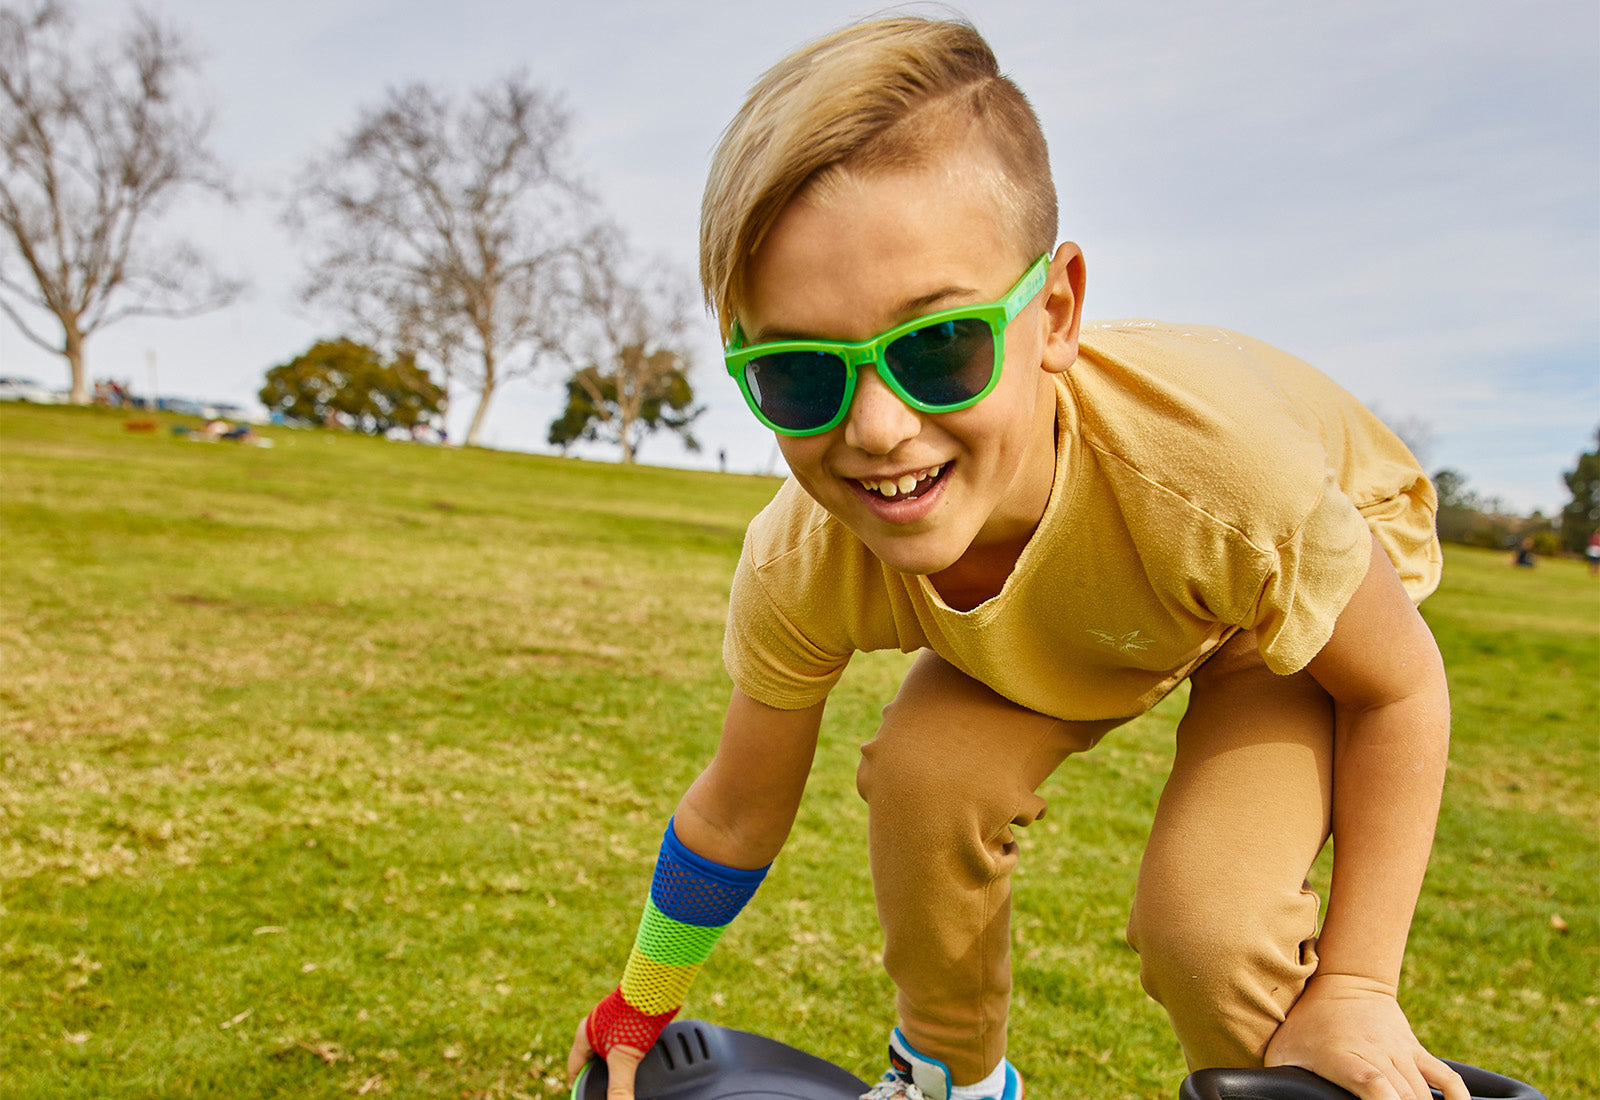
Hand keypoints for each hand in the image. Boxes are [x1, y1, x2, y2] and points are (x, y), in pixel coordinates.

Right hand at [567, 1016, 646, 1099]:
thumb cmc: (633, 1018)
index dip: (580, 1086)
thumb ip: (620, 1088)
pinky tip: (638, 1059)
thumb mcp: (624, 1059)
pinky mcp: (627, 1016)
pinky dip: (628, 1051)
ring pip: (608, 1048)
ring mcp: (611, 1020)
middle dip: (599, 1075)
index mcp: (584, 1035)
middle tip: (608, 1091)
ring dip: (615, 1063)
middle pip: (591, 1059)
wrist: (653, 989)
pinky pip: (623, 1039)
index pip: (575, 1069)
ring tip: (625, 1078)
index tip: (588, 1097)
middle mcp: (595, 1026)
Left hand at [1265, 974, 1468, 1099]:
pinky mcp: (1417, 1052)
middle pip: (1404, 1098)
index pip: (1374, 1086)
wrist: (1342, 979)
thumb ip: (1279, 1082)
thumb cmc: (1304, 1022)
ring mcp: (1401, 1053)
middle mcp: (1378, 1055)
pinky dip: (1458, 1099)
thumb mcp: (1281, 1051)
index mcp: (1345, 1059)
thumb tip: (1266, 1097)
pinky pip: (1448, 1080)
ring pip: (1423, 1095)